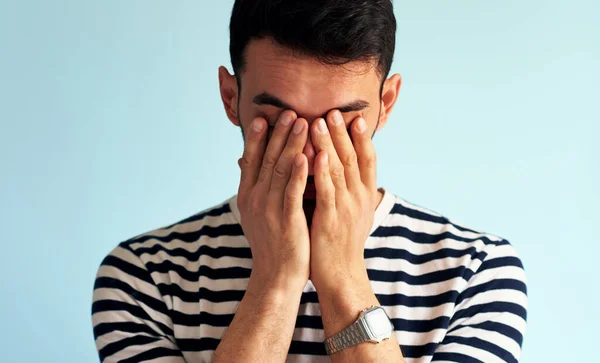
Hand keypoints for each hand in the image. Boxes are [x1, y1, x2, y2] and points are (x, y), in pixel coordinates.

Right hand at [237, 110, 310, 290]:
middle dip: (277, 134)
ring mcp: (270, 209)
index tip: (263, 117)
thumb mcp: (257, 214)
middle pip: (266, 160)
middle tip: (287, 111)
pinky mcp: (287, 220)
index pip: (251, 161)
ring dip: (291, 145)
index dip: (257, 138)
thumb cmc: (272, 244)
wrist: (276, 277)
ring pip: (280, 170)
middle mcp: (255, 200)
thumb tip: (251, 167)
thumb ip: (257, 189)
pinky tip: (307, 156)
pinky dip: (299, 173)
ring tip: (301, 122)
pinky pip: (293, 192)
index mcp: (247, 197)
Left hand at [308, 110, 378, 292]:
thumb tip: (339, 169)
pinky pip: (326, 191)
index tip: (356, 117)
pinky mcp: (331, 219)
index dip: (362, 138)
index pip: (368, 160)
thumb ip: (347, 189)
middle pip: (353, 158)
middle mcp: (360, 198)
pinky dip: (321, 171)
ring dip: (329, 144)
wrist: (341, 275)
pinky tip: (314, 155)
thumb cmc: (341, 242)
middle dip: (343, 133)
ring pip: (339, 170)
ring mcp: (346, 208)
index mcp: (365, 195)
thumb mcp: (351, 212)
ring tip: (319, 122)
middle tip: (334, 111)